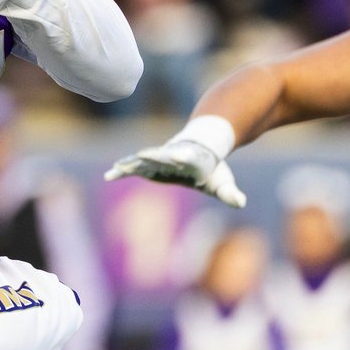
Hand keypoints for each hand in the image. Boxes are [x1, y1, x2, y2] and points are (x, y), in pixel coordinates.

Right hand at [105, 139, 247, 207]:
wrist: (198, 147)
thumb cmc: (211, 168)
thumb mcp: (223, 182)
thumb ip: (230, 193)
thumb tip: (241, 202)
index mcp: (191, 159)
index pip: (186, 158)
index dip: (181, 157)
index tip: (176, 155)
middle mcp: (172, 156)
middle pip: (161, 155)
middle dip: (152, 156)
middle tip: (141, 154)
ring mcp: (159, 158)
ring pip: (144, 160)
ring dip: (131, 164)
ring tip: (116, 168)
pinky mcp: (150, 164)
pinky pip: (134, 167)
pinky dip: (123, 170)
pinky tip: (109, 175)